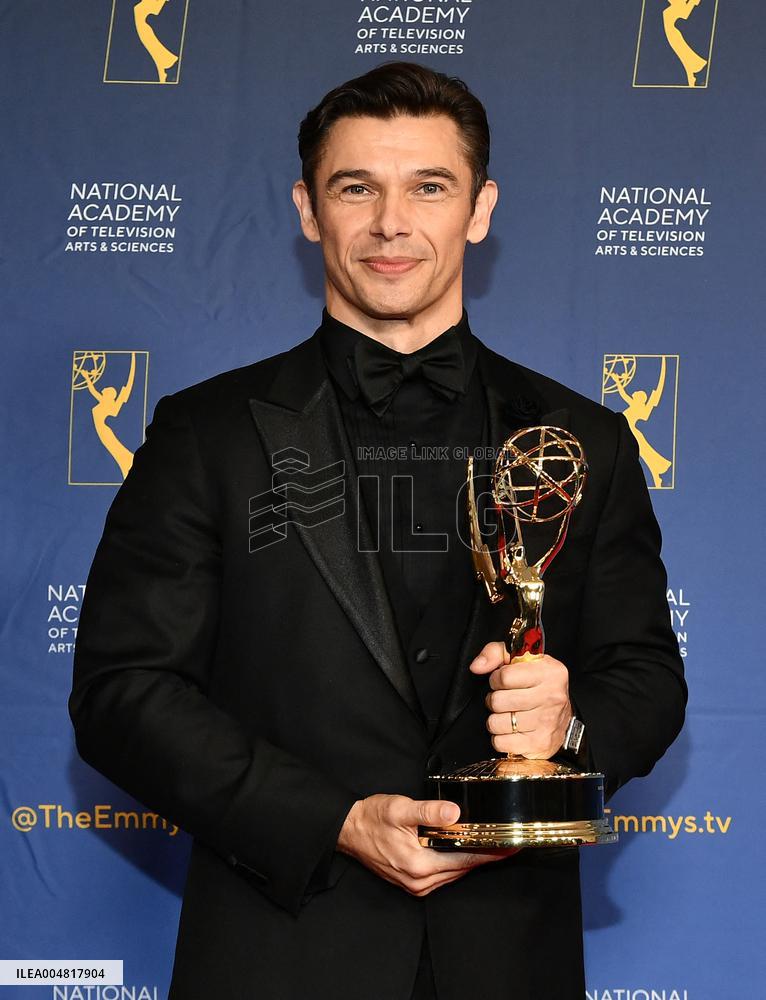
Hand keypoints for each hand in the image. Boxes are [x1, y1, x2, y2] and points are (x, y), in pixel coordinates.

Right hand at [337, 794, 514, 896]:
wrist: (348, 830)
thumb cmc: (371, 818)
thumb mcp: (400, 808)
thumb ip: (428, 811)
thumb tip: (455, 812)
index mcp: (419, 865)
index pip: (465, 859)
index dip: (491, 853)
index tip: (511, 847)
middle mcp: (420, 881)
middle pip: (463, 869)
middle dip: (486, 857)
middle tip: (509, 844)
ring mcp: (416, 885)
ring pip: (454, 873)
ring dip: (472, 860)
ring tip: (493, 846)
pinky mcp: (412, 882)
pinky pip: (443, 874)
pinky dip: (456, 863)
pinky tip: (464, 851)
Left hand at [470, 641, 571, 759]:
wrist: (563, 715)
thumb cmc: (537, 685)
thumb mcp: (520, 659)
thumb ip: (495, 653)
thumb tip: (477, 667)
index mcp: (549, 672)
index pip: (504, 676)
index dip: (496, 679)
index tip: (502, 682)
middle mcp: (552, 697)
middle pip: (498, 701)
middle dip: (494, 700)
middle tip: (503, 700)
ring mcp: (547, 722)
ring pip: (497, 723)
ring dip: (496, 720)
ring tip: (507, 714)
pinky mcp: (540, 744)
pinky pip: (501, 743)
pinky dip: (500, 738)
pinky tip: (511, 730)